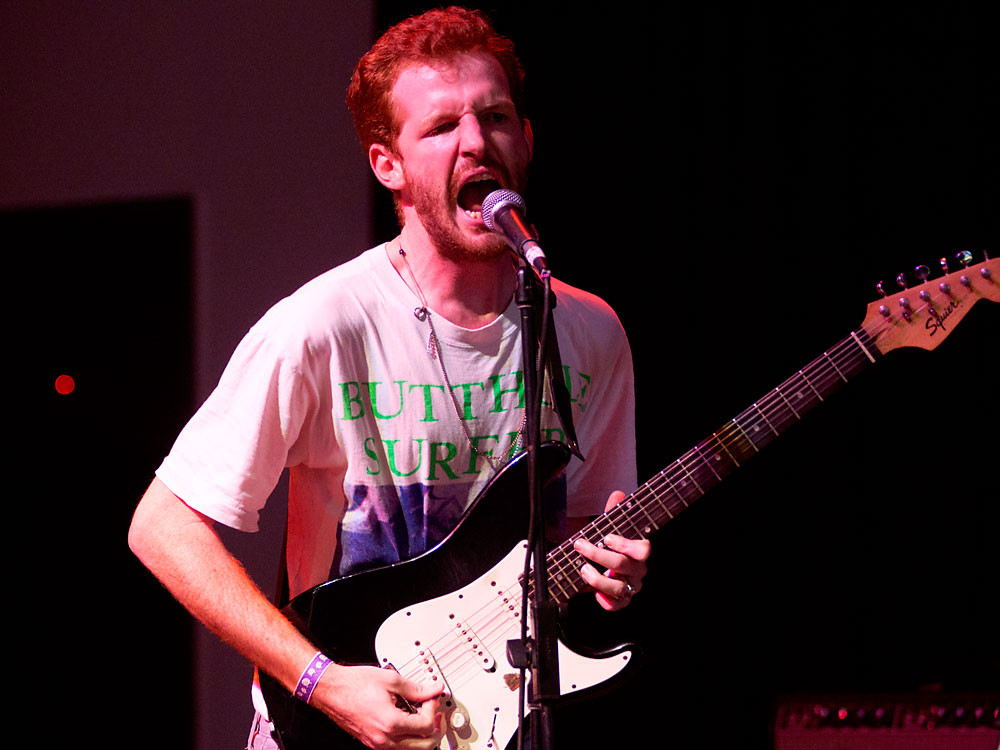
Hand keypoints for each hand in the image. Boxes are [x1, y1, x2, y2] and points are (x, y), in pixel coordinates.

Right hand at [310, 663, 443, 749]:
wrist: (331, 690)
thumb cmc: (354, 684)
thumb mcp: (391, 680)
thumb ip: (416, 688)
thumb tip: (434, 689)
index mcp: (390, 724)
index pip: (426, 726)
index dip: (433, 709)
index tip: (431, 697)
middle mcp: (384, 740)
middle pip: (424, 745)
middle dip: (434, 728)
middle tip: (434, 712)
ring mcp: (377, 744)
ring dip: (422, 735)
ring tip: (422, 716)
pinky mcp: (372, 743)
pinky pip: (398, 747)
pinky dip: (408, 737)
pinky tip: (407, 720)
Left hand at [573, 491, 650, 611]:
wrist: (602, 566)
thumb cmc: (609, 546)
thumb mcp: (609, 527)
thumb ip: (613, 512)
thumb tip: (618, 494)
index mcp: (638, 551)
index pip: (643, 550)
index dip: (626, 545)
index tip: (607, 538)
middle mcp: (637, 570)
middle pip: (624, 565)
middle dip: (599, 555)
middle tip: (581, 546)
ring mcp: (630, 586)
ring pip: (619, 587)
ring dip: (598, 579)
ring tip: (583, 569)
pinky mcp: (621, 600)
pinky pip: (616, 605)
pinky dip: (604, 601)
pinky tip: (594, 594)